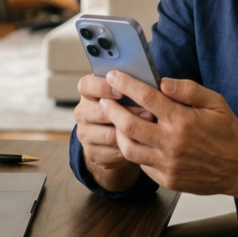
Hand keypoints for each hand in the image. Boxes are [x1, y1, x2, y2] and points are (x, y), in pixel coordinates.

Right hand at [73, 74, 153, 191]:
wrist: (113, 135)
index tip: (122, 91)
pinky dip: (129, 148)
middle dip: (127, 113)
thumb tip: (155, 83)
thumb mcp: (125, 92)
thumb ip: (132, 85)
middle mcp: (82, 112)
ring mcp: (84, 133)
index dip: (103, 87)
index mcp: (87, 91)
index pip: (86, 85)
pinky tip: (142, 143)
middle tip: (150, 112)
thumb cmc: (125, 105)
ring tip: (150, 128)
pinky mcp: (91, 152)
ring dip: (131, 133)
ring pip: (109, 134)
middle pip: (100, 112)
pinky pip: (112, 152)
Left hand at [100, 71, 237, 195]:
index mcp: (182, 120)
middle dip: (111, 109)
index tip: (114, 76)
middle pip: (127, 124)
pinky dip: (134, 151)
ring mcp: (167, 164)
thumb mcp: (215, 102)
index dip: (125, 84)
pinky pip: (141, 165)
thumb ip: (188, 90)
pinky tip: (135, 141)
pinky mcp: (166, 179)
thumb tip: (163, 82)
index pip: (145, 97)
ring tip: (116, 121)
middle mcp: (171, 143)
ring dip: (117, 132)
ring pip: (128, 148)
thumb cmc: (227, 134)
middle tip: (105, 100)